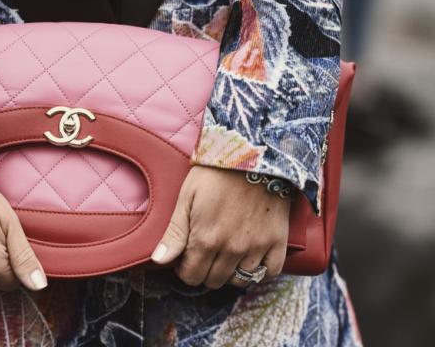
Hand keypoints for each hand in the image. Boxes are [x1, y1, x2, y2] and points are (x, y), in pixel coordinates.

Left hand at [151, 166, 290, 288]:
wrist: (254, 154)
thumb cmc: (215, 173)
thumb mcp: (187, 198)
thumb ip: (174, 233)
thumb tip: (159, 261)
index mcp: (206, 240)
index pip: (190, 276)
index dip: (183, 268)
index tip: (185, 254)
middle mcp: (232, 249)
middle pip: (213, 281)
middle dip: (203, 271)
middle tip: (203, 252)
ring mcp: (257, 247)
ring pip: (239, 280)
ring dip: (228, 272)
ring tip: (224, 254)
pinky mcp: (277, 241)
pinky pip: (269, 272)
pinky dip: (259, 271)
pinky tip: (249, 257)